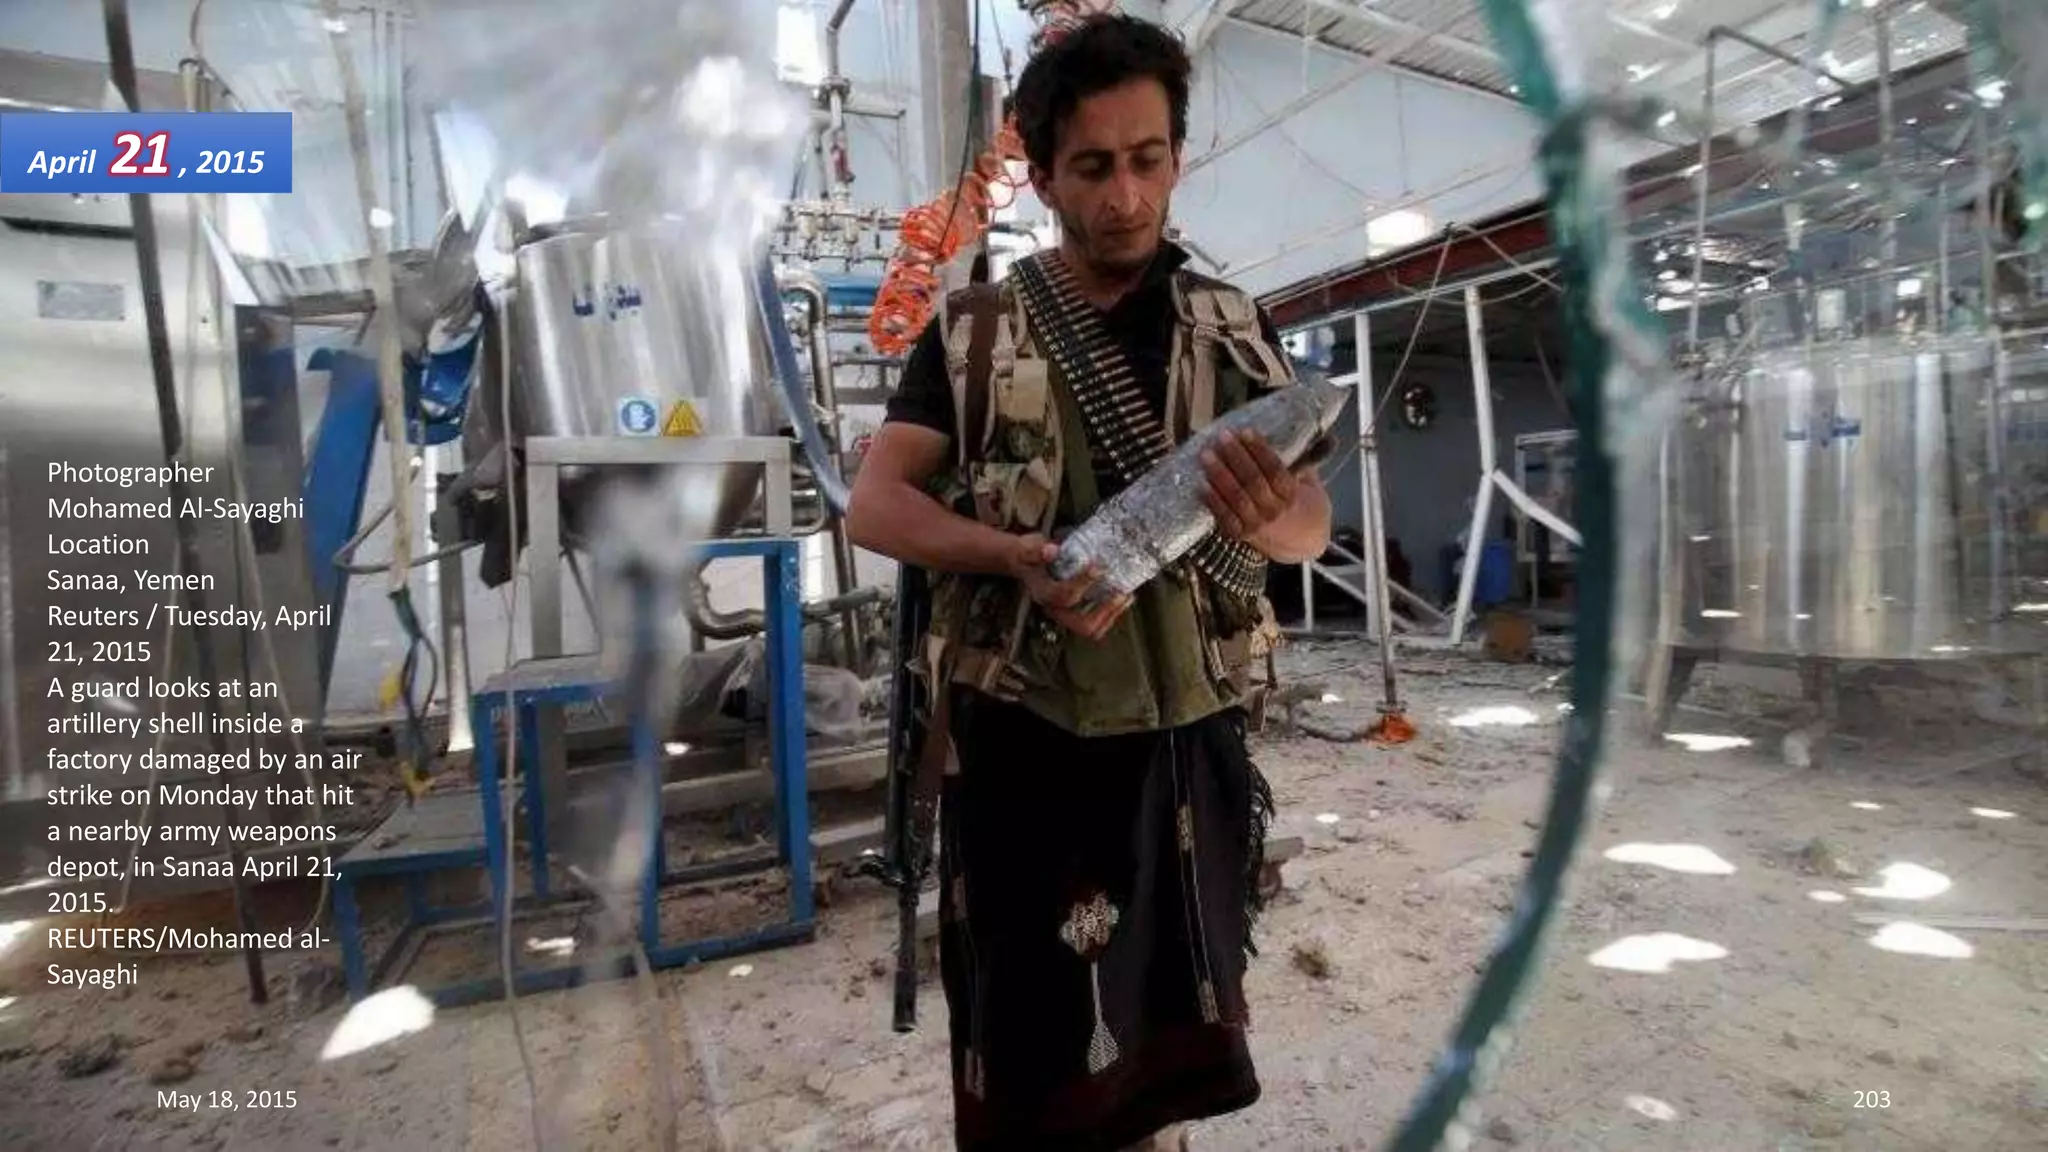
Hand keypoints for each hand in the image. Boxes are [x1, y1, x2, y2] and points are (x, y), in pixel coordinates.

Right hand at [1004, 534, 1132, 640]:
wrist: (1024, 564)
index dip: (1082, 584)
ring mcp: (1067, 613)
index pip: (1064, 596)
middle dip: (1105, 610)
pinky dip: (1112, 613)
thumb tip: (1051, 550)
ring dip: (1112, 614)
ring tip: (1127, 595)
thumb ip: (1036, 550)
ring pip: (1092, 628)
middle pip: (1082, 624)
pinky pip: (1097, 623)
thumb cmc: (1029, 556)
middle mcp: (1055, 609)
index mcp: (1043, 594)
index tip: (1096, 568)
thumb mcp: (1027, 548)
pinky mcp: (1077, 611)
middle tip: (1121, 593)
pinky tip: (1125, 596)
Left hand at [1202, 428, 1297, 542]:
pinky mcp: (1241, 535)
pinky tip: (1202, 484)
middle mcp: (1275, 511)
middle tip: (1222, 437)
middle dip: (1236, 457)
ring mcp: (1257, 525)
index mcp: (1292, 496)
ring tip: (1206, 456)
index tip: (1246, 432)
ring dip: (1220, 475)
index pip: (1275, 470)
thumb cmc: (1303, 506)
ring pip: (1237, 498)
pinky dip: (1213, 501)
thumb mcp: (1311, 485)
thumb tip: (1289, 433)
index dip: (1259, 450)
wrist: (1300, 543)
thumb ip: (1301, 463)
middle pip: (1253, 481)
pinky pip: (1225, 517)